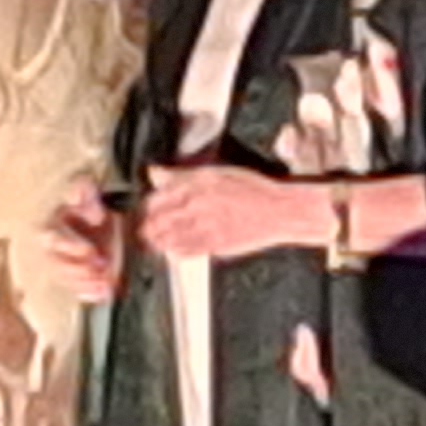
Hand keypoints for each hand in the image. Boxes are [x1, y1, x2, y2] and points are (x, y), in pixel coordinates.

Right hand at [45, 177, 128, 304]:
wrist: (94, 218)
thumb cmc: (86, 202)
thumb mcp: (86, 190)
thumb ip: (84, 191)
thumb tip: (85, 206)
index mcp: (50, 226)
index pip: (55, 239)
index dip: (72, 246)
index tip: (92, 251)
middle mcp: (51, 249)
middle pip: (58, 265)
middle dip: (79, 270)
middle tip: (102, 270)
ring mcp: (61, 266)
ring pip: (67, 280)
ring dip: (86, 285)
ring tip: (106, 285)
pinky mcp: (72, 278)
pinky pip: (76, 290)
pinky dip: (90, 295)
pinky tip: (104, 295)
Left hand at [137, 162, 330, 262]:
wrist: (278, 211)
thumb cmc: (252, 189)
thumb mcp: (216, 172)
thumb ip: (181, 174)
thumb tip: (154, 172)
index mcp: (194, 185)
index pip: (155, 199)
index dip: (148, 206)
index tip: (149, 209)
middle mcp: (195, 206)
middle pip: (156, 222)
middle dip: (149, 226)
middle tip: (147, 228)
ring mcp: (203, 228)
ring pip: (166, 240)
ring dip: (158, 241)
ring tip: (157, 240)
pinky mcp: (213, 246)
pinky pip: (184, 253)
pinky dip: (174, 252)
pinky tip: (174, 250)